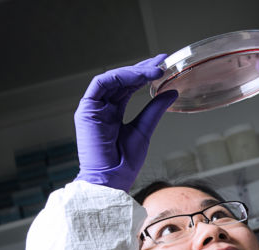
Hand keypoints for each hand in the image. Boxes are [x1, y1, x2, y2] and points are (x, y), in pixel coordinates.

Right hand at [74, 55, 177, 190]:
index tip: (163, 67)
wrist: (111, 181)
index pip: (128, 87)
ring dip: (134, 72)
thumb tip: (172, 92)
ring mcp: (93, 108)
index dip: (144, 75)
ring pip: (112, 79)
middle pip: (121, 80)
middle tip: (162, 60)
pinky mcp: (86, 110)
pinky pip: (102, 84)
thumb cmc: (124, 163)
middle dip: (141, 68)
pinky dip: (121, 77)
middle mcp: (101, 108)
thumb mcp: (144, 130)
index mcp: (113, 113)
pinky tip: (139, 76)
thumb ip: (155, 110)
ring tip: (155, 69)